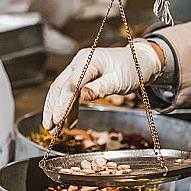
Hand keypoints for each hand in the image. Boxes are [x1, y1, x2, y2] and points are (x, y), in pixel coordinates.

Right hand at [42, 41, 162, 132]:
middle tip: (50, 128)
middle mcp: (80, 62)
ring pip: (62, 91)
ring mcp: (78, 68)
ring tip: (54, 129)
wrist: (140, 62)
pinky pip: (70, 93)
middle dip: (53, 109)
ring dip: (57, 110)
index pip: (71, 83)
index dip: (62, 102)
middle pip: (60, 86)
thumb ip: (100, 88)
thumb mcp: (120, 80)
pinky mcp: (80, 77)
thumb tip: (81, 96)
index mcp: (90, 60)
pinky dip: (68, 109)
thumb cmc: (133, 69)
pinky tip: (70, 122)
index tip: (57, 118)